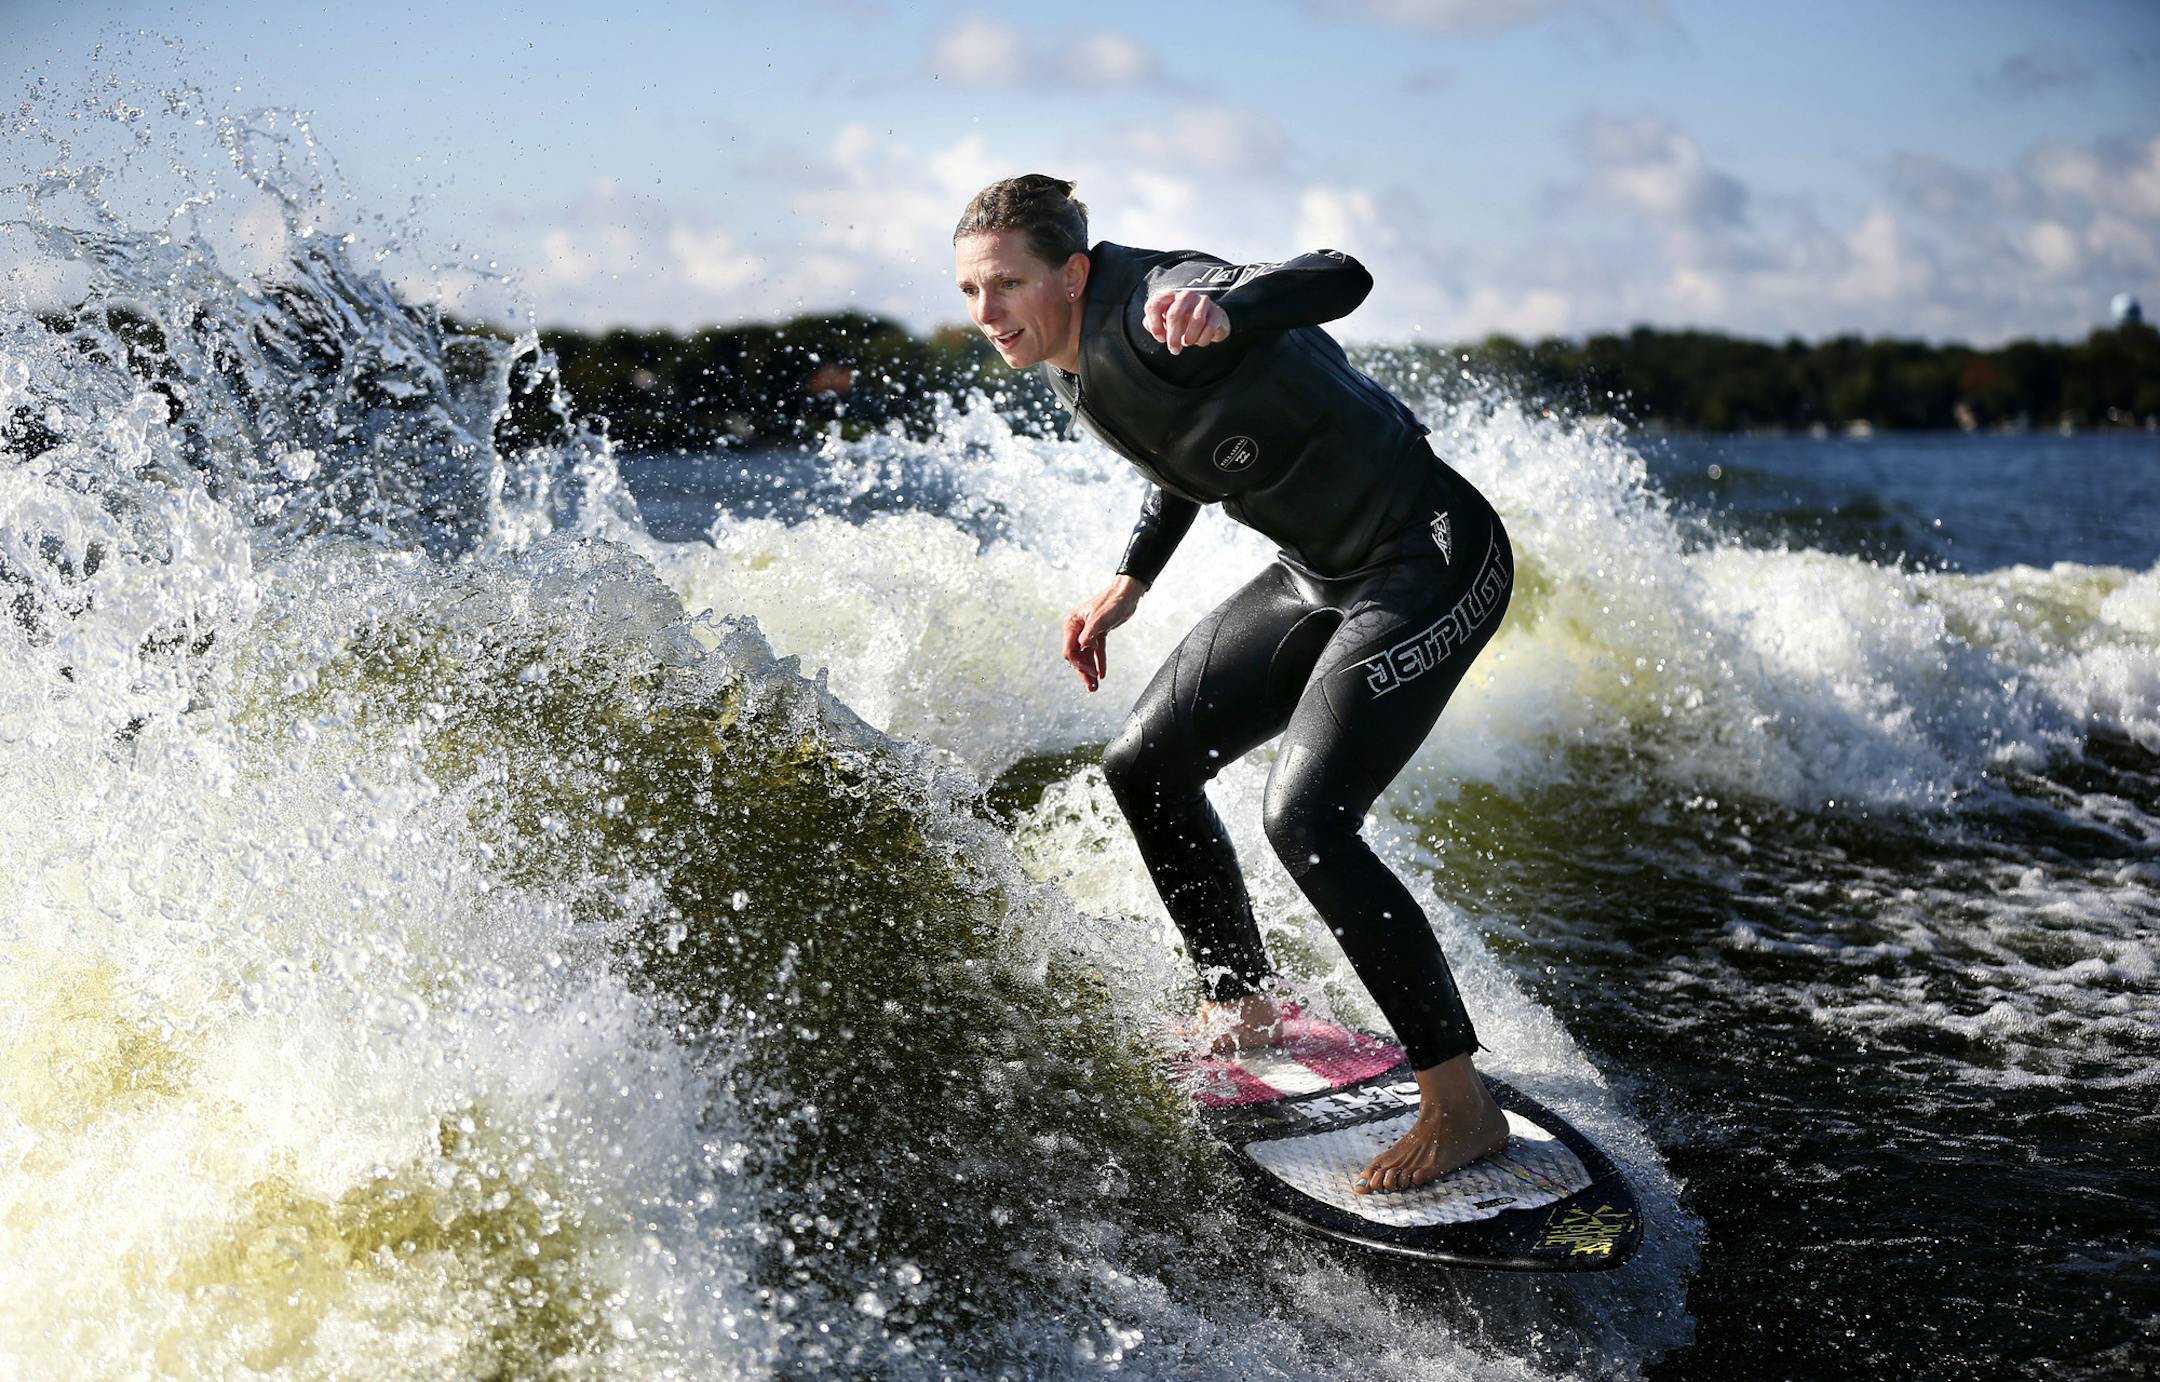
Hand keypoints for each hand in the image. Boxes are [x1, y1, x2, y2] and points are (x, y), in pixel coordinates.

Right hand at [1063, 574, 1146, 692]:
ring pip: (1086, 655)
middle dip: (1083, 672)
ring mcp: (1087, 631)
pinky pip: (1096, 651)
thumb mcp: (1099, 620)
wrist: (1127, 594)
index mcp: (1072, 624)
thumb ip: (1088, 635)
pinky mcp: (1098, 633)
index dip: (1079, 664)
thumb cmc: (1112, 602)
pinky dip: (1099, 662)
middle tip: (1091, 687)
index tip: (1092, 673)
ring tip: (1095, 686)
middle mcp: (1077, 628)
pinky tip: (1102, 674)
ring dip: (1090, 670)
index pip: (1069, 650)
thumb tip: (1082, 648)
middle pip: (1077, 656)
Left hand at [1143, 288, 1230, 354]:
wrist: (1211, 322)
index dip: (1154, 325)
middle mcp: (1186, 295)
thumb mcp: (1165, 323)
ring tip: (1188, 342)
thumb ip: (1152, 324)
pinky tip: (1200, 341)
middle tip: (1174, 350)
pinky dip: (1203, 340)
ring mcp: (1203, 301)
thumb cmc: (1183, 323)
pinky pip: (1209, 329)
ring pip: (1196, 321)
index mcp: (1169, 296)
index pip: (1154, 305)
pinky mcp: (1217, 312)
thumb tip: (1151, 326)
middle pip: (1174, 314)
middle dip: (1173, 337)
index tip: (1160, 338)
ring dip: (1190, 338)